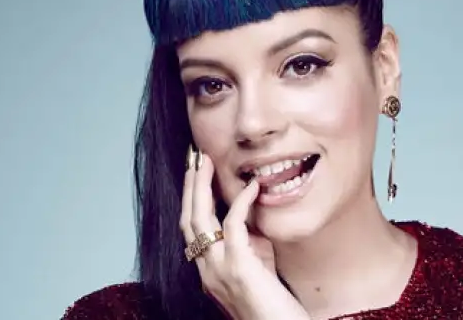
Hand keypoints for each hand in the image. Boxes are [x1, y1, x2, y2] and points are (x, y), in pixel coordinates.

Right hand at [180, 148, 309, 319]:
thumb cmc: (275, 308)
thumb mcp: (258, 268)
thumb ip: (250, 242)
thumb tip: (251, 212)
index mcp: (208, 271)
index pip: (190, 228)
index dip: (190, 198)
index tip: (195, 171)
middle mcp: (207, 271)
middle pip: (188, 219)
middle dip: (189, 185)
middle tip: (193, 157)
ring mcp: (219, 271)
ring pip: (199, 221)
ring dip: (201, 187)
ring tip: (205, 161)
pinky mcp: (239, 269)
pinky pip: (234, 227)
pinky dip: (241, 202)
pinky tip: (251, 187)